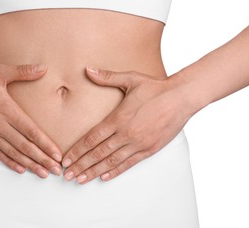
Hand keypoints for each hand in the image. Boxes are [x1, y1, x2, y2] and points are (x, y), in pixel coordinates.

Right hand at [0, 63, 62, 177]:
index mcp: (6, 109)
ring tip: (42, 174)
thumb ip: (24, 72)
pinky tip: (20, 170)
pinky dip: (9, 162)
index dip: (45, 144)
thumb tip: (44, 68)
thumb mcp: (0, 71)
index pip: (31, 131)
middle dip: (42, 160)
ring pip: (12, 153)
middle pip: (24, 146)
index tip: (57, 154)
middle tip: (56, 170)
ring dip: (29, 165)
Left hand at [62, 67, 192, 183]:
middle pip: (98, 153)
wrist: (182, 97)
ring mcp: (139, 143)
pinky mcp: (150, 149)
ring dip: (94, 171)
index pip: (91, 139)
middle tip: (68, 175)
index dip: (77, 151)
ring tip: (81, 180)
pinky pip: (129, 164)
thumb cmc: (155, 88)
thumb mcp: (130, 79)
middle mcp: (126, 133)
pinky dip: (115, 171)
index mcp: (118, 118)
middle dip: (81, 165)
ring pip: (111, 162)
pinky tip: (104, 177)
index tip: (66, 159)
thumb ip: (107, 77)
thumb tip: (88, 69)